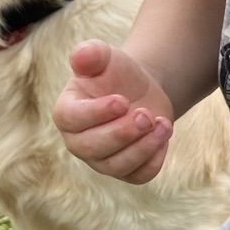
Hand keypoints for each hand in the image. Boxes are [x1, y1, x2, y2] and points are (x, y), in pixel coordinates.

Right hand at [53, 39, 174, 183]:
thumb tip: (81, 56)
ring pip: (117, 166)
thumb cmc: (115, 72)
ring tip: (163, 124)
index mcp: (67, 112)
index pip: (72, 120)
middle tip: (146, 114)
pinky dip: (154, 159)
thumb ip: (91, 53)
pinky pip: (139, 176)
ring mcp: (101, 160)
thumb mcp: (105, 56)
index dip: (97, 113)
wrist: (138, 90)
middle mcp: (79, 141)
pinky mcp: (125, 170)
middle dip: (123, 133)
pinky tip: (163, 135)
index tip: (122, 100)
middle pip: (93, 148)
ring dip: (143, 147)